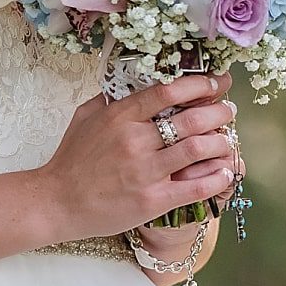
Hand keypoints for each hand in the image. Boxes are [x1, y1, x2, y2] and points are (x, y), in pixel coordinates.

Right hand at [40, 74, 240, 239]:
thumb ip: (109, 100)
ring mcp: (145, 171)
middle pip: (191, 119)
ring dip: (222, 142)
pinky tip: (225, 172)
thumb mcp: (84, 118)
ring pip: (199, 150)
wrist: (57, 202)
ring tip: (228, 140)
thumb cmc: (70, 161)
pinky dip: (218, 177)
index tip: (217, 83)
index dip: (200, 85)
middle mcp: (135, 141)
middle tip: (229, 111)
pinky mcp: (153, 200)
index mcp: (119, 117)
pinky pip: (197, 186)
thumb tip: (131, 83)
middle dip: (219, 112)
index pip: (168, 92)